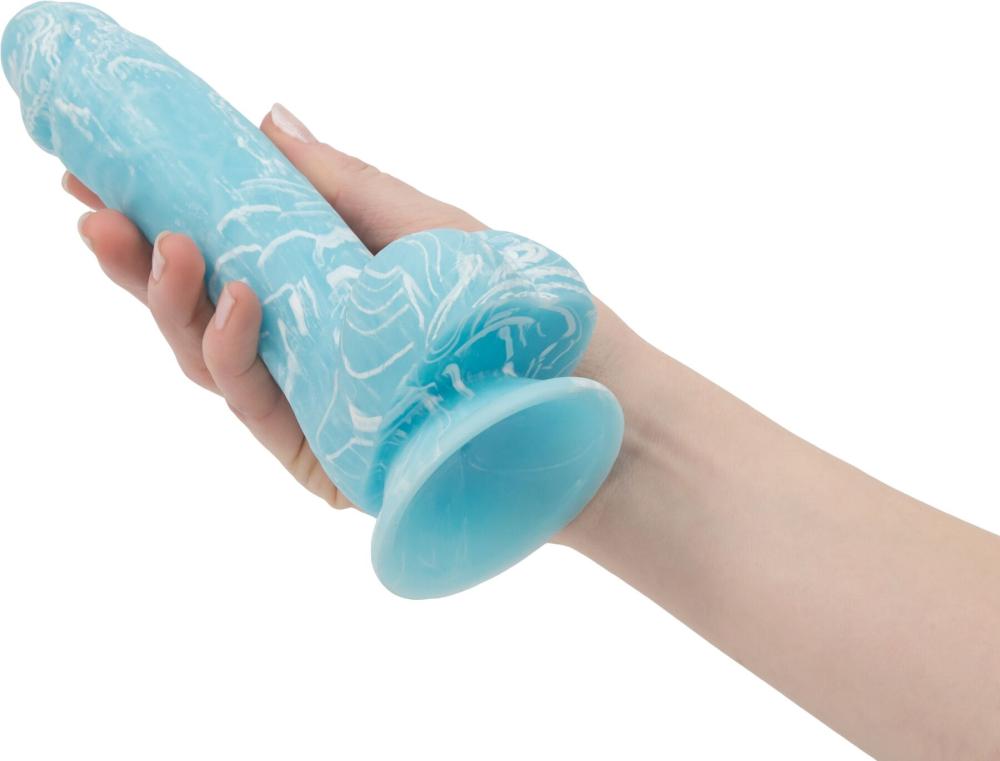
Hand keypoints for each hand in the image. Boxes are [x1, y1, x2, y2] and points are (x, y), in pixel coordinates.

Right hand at [68, 103, 643, 522]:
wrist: (584, 401)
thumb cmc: (514, 311)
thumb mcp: (424, 227)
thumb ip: (340, 185)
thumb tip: (265, 118)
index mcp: (321, 288)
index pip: (222, 250)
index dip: (156, 213)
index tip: (98, 172)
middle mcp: (304, 344)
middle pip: (199, 307)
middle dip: (138, 260)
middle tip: (94, 208)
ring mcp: (308, 401)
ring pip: (209, 358)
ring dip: (172, 300)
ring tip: (161, 241)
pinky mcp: (319, 454)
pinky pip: (255, 402)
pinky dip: (236, 349)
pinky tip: (236, 297)